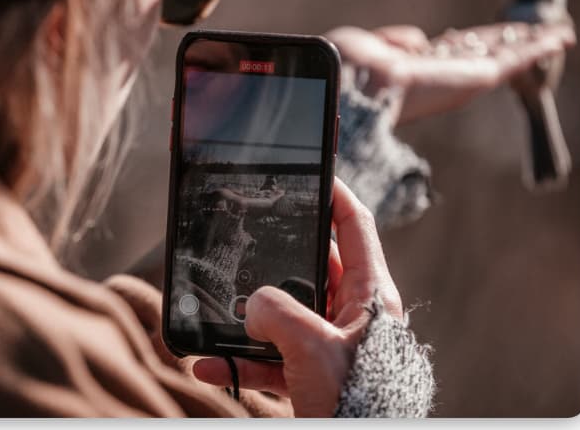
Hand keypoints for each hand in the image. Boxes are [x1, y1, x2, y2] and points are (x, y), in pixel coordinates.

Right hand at [192, 178, 401, 416]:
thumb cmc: (358, 403)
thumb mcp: (314, 346)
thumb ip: (278, 312)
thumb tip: (253, 306)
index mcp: (369, 296)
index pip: (355, 227)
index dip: (335, 196)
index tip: (312, 175)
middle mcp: (351, 316)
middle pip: (311, 268)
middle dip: (276, 260)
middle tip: (248, 242)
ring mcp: (329, 346)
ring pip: (284, 317)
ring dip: (247, 320)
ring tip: (216, 316)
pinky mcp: (311, 376)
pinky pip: (270, 360)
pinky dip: (240, 362)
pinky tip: (209, 366)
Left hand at [325, 22, 575, 123]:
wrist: (353, 86)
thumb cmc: (348, 69)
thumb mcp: (366, 46)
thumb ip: (394, 40)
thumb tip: (421, 38)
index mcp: (412, 70)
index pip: (449, 55)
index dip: (469, 43)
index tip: (483, 36)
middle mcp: (439, 78)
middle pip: (482, 55)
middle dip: (508, 43)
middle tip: (535, 34)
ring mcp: (458, 81)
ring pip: (503, 58)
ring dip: (531, 45)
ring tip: (555, 36)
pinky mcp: (473, 80)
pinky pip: (512, 61)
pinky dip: (537, 48)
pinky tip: (559, 39)